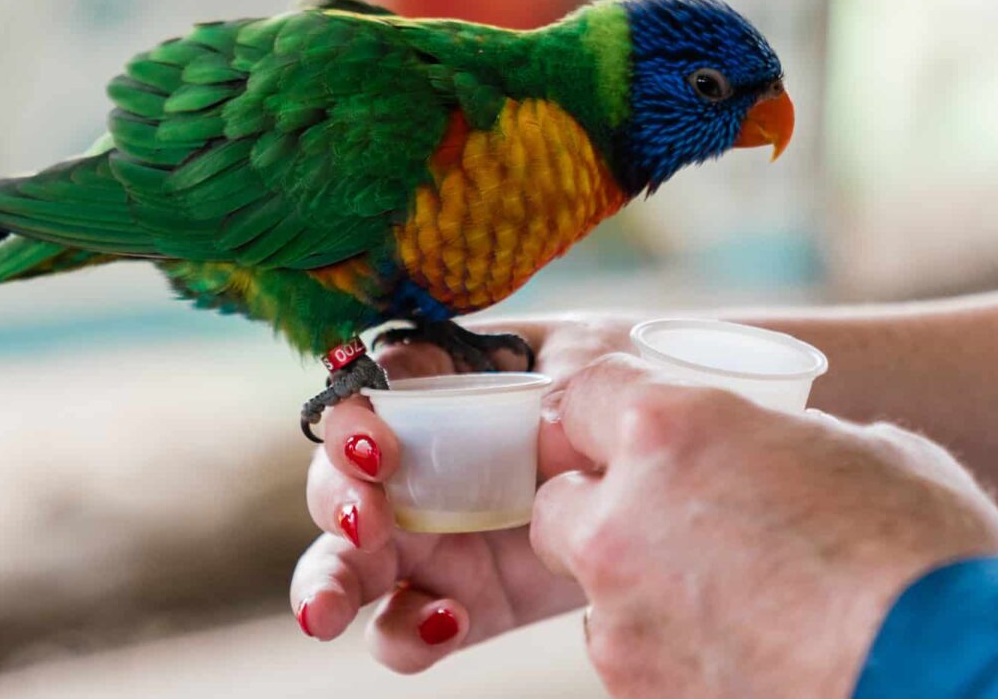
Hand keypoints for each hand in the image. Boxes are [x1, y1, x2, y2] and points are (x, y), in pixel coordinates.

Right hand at [288, 315, 632, 671]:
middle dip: (335, 497)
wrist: (672, 473)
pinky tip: (445, 623)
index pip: (368, 394)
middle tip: (364, 520)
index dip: (354, 420)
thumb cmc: (622, 390)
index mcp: (435, 388)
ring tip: (325, 612)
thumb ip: (551, 381)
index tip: (379, 448)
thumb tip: (530, 420)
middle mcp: (416, 464)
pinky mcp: (462, 600)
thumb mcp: (590, 363)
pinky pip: (404, 628)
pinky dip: (406, 635)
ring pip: (345, 561)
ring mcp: (431, 537)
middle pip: (338, 476)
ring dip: (326, 582)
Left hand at [531, 354, 997, 698]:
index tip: (626, 430)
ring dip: (639, 585)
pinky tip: (741, 647)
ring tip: (732, 599)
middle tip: (674, 522)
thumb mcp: (862, 450)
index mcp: (667, 431)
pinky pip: (631, 653)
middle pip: (559, 501)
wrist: (947, 676)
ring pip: (594, 587)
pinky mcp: (636, 689)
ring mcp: (619, 615)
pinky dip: (669, 648)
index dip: (606, 411)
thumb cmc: (922, 554)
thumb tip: (778, 455)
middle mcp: (619, 518)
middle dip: (602, 507)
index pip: (583, 393)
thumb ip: (781, 443)